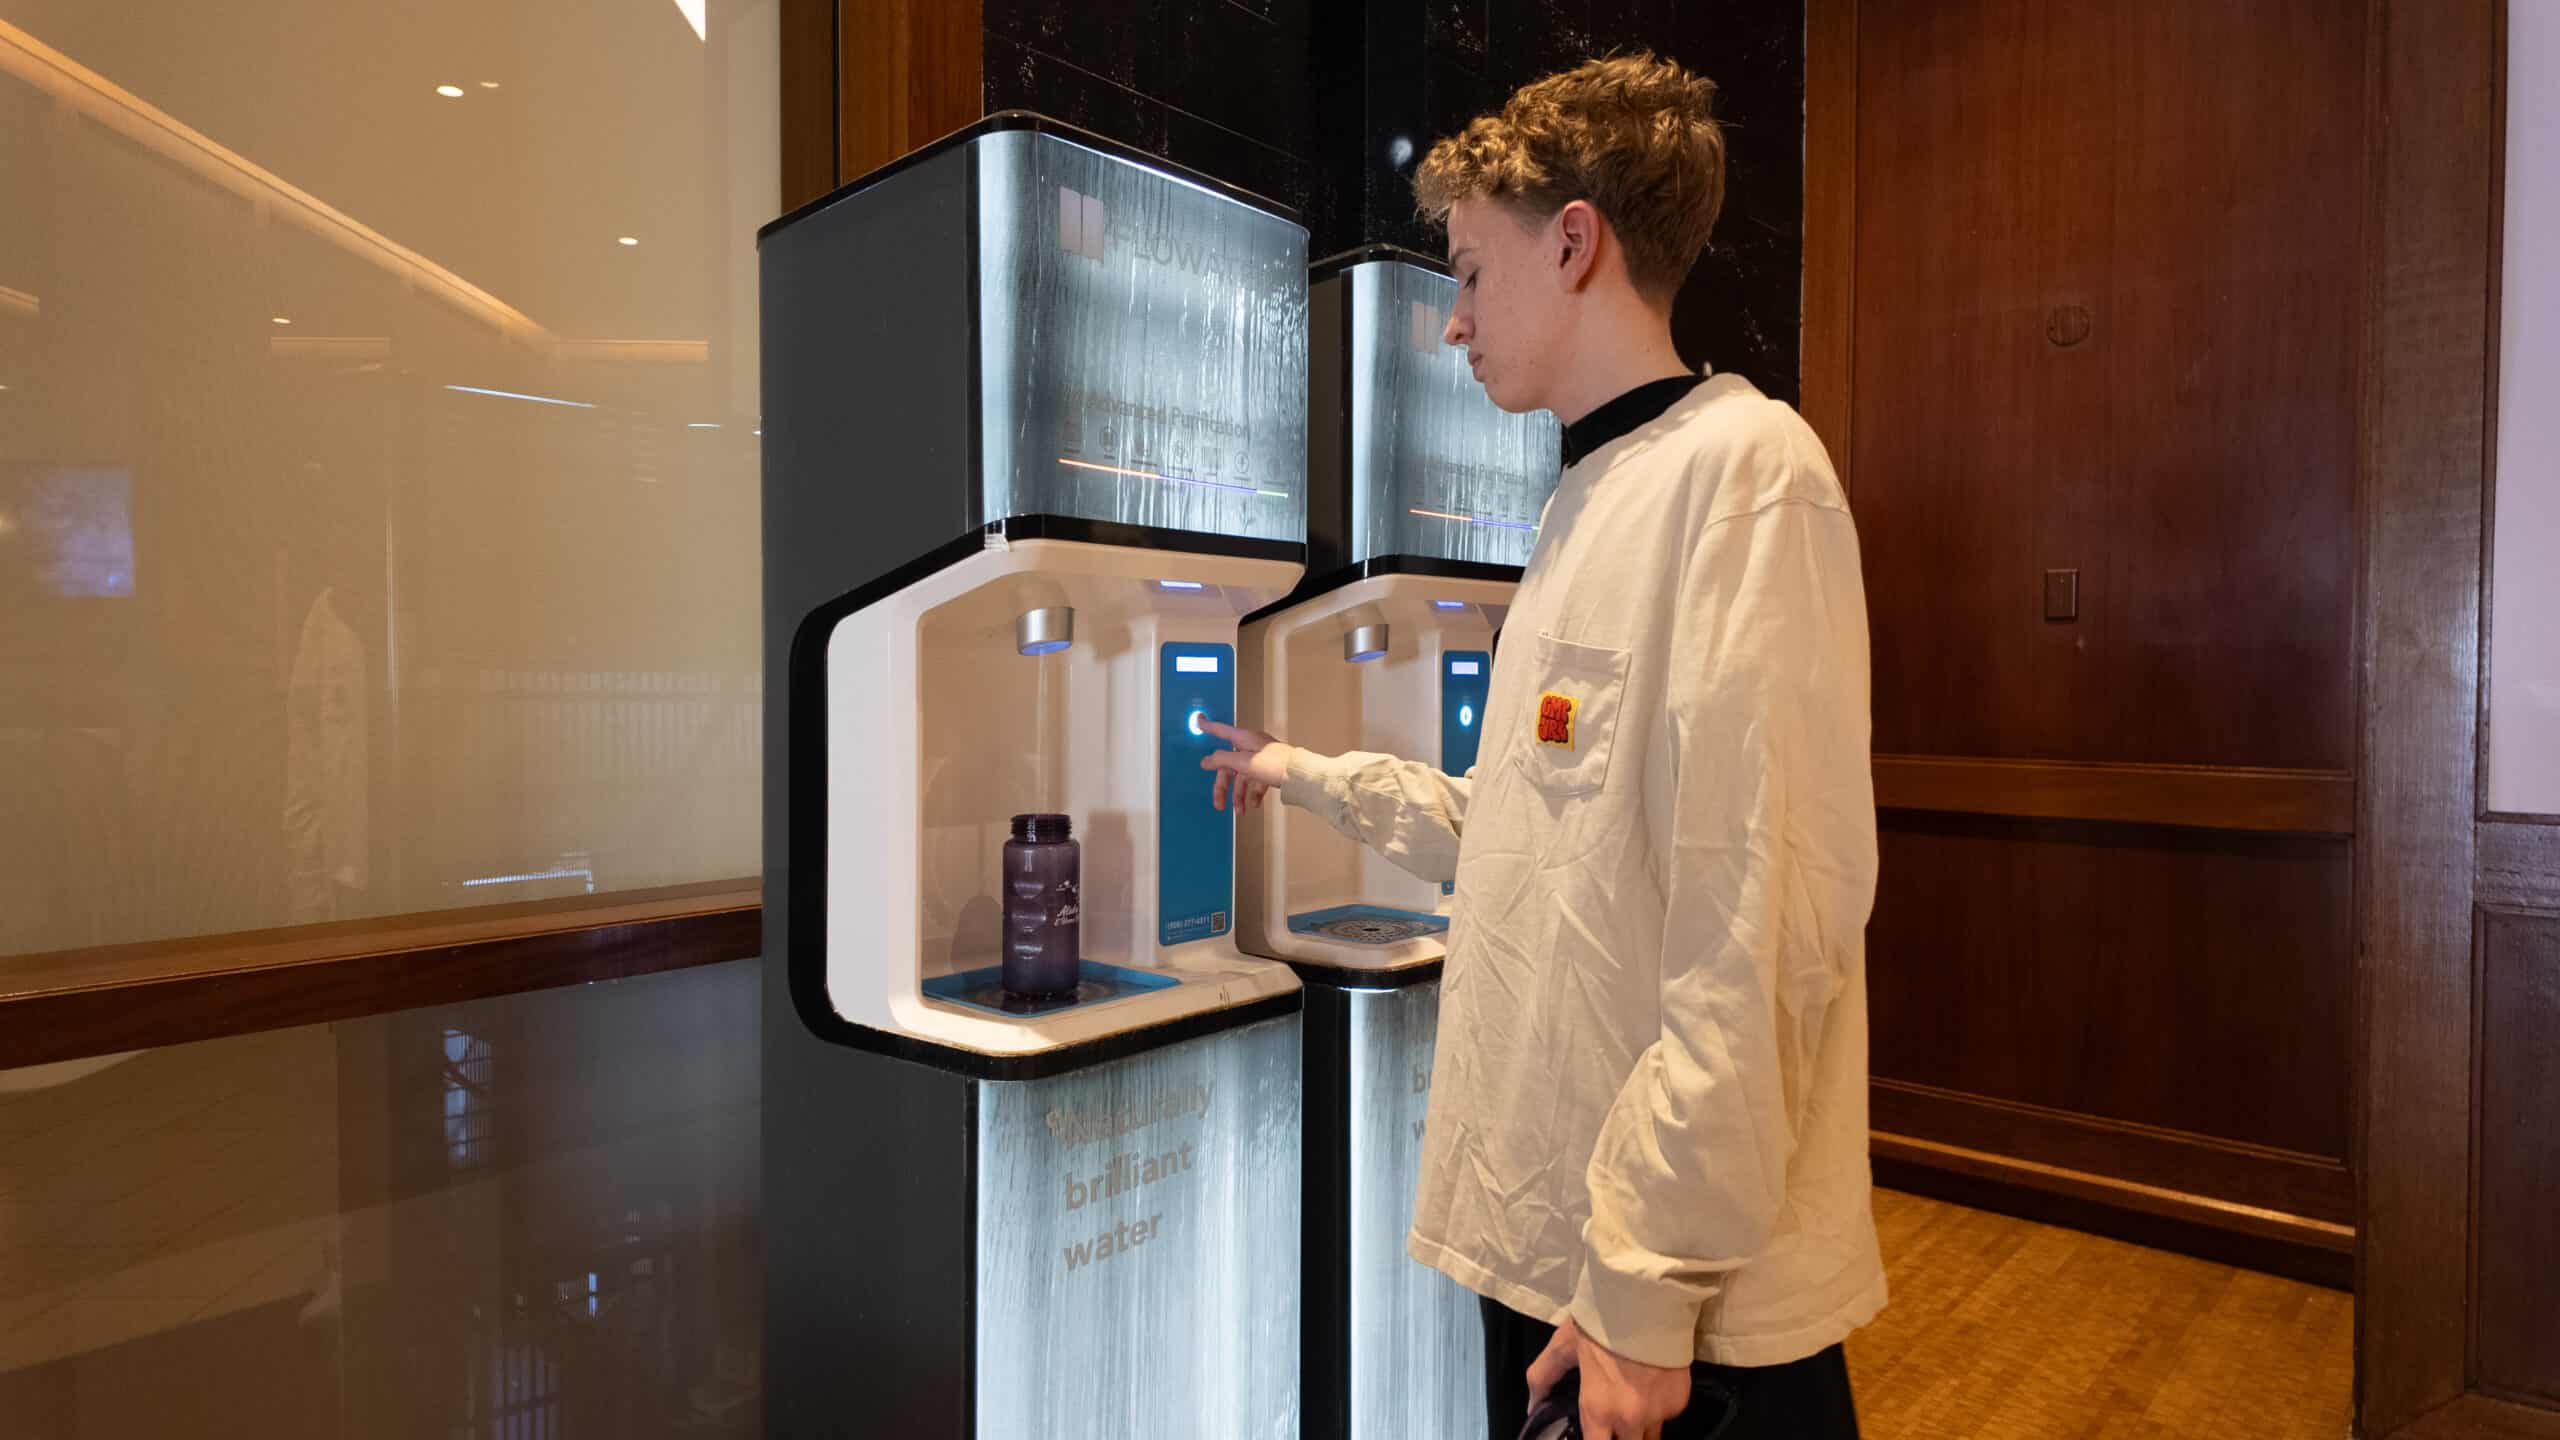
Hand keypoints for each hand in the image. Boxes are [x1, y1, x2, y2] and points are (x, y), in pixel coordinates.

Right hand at [1197, 720, 1290, 812]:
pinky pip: (1256, 782)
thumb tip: (1206, 760)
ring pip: (1242, 778)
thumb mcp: (1243, 763)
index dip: (1209, 727)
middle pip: (1229, 765)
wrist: (1300, 776)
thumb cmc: (1275, 764)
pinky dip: (1253, 794)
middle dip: (1223, 787)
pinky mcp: (1270, 770)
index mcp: (1244, 739)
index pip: (1221, 731)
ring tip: (1241, 811)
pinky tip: (1254, 805)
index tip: (1198, 721)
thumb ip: (1222, 760)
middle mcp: (1251, 747)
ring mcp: (1261, 759)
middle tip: (1219, 804)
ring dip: (1239, 796)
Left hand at [1527, 1317, 1689, 1439]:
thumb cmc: (1600, 1324)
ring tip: (1631, 1405)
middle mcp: (1630, 1421)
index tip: (1594, 1433)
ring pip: (1649, 1437)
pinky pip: (1667, 1416)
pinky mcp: (1680, 1402)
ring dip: (1639, 1429)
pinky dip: (1658, 1408)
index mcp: (1598, 1411)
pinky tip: (1650, 1385)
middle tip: (1612, 1424)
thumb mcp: (1563, 1346)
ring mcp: (1658, 1413)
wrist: (1647, 1301)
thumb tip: (1532, 1405)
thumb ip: (1542, 1378)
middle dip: (1619, 1438)